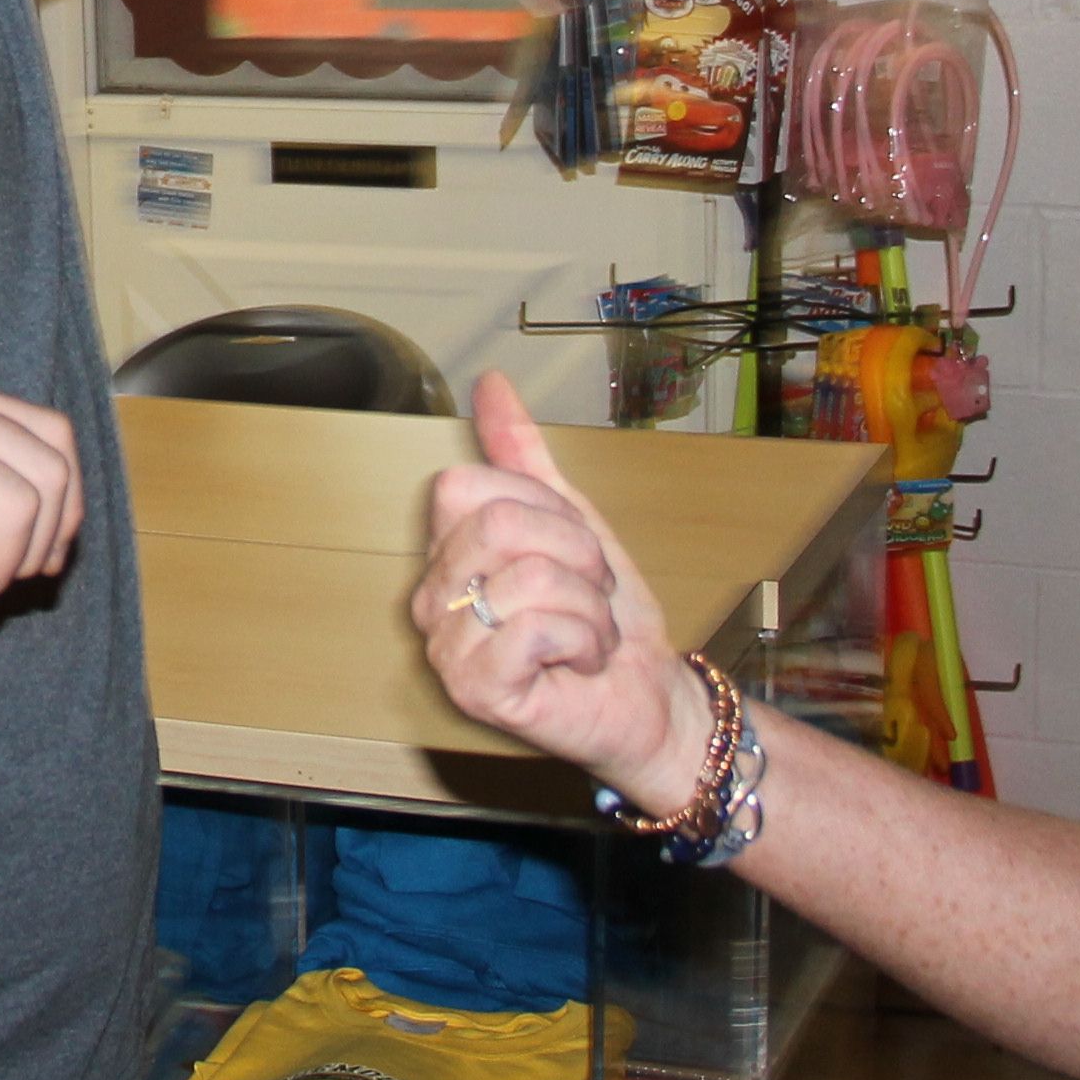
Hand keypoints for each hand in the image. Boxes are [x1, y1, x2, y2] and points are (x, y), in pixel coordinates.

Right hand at [410, 374, 713, 807]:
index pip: (466, 484)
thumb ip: (523, 456)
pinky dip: (585, 641)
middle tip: (587, 594)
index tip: (571, 550)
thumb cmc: (605, 619)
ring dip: (588, 606)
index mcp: (445, 553)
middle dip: (576, 554)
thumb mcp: (572, 521)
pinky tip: (578, 663)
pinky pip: (540, 628)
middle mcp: (431, 598)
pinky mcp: (475, 689)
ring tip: (587, 634)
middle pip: (500, 523)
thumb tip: (491, 384)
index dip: (542, 508)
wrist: (647, 696)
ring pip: (531, 576)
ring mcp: (446, 647)